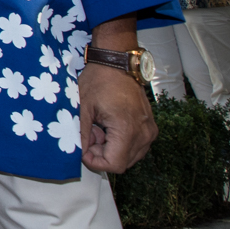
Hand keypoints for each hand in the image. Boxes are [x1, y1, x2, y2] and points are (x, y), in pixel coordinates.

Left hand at [79, 55, 157, 173]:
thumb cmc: (100, 81)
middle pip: (122, 163)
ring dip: (111, 149)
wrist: (117, 64)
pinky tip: (109, 126)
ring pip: (129, 156)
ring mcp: (150, 131)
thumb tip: (78, 154)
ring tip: (99, 128)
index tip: (83, 150)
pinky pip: (136, 147)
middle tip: (90, 133)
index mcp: (128, 129)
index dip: (95, 162)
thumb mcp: (83, 108)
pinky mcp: (151, 128)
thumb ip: (82, 134)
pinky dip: (121, 143)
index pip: (114, 164)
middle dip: (102, 154)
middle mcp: (144, 134)